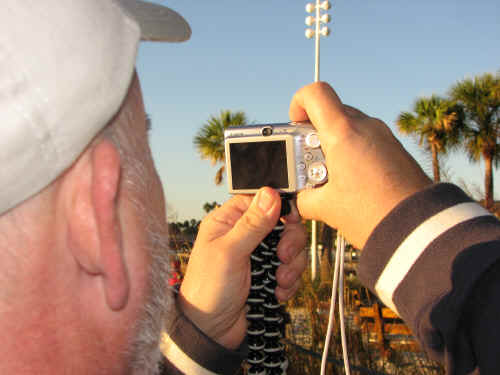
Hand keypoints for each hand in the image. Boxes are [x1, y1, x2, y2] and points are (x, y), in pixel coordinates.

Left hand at [178, 187, 306, 348]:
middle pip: (282, 224)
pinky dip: (290, 281)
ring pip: (291, 247)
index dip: (280, 208)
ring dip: (292, 265)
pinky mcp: (268, 275)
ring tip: (280, 280)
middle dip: (290, 241)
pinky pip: (291, 270)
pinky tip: (278, 292)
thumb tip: (271, 193)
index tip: (291, 220)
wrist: (210, 331)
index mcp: (229, 221)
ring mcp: (258, 256)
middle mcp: (245, 235)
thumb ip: (252, 223)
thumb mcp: (229, 252)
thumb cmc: (207, 289)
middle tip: (283, 257)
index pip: (261, 201)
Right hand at [290, 82, 431, 248]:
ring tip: (331, 180)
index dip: (298, 103)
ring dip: (333, 147)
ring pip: (348, 128)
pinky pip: (366, 141)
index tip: (295, 126)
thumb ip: (305, 199)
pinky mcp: (396, 150)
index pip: (315, 94)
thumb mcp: (326, 208)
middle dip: (313, 135)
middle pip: (330, 113)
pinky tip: (352, 184)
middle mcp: (366, 126)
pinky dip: (352, 155)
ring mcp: (384, 136)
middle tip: (308, 164)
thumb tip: (300, 200)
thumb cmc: (373, 214)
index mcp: (343, 133)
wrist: (420, 228)